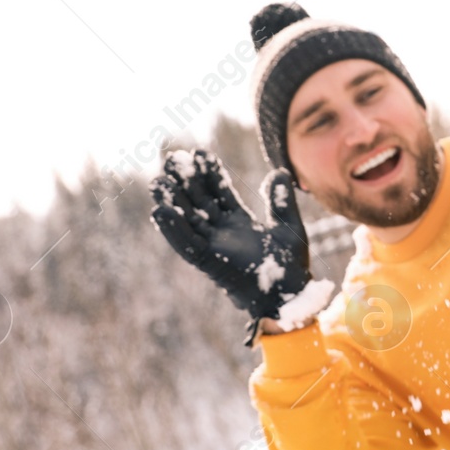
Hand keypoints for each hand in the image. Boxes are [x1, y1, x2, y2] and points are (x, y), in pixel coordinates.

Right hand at [149, 149, 327, 343]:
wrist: (291, 296)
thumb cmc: (290, 267)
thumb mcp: (289, 227)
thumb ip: (281, 201)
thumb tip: (279, 171)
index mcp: (239, 224)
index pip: (219, 193)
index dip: (209, 174)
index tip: (199, 153)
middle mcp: (223, 233)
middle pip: (198, 203)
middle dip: (185, 182)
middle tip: (172, 159)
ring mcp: (215, 247)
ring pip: (187, 221)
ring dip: (172, 202)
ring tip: (158, 182)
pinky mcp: (210, 263)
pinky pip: (188, 245)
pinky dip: (174, 230)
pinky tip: (160, 211)